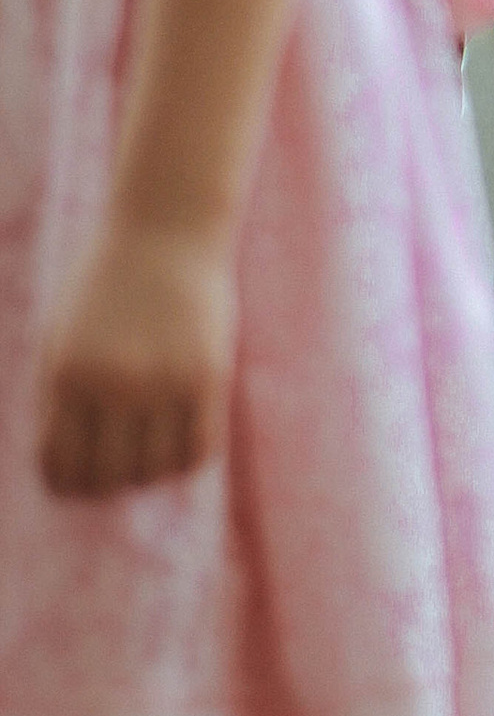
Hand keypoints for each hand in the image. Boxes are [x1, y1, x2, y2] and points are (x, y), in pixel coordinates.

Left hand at [38, 220, 235, 497]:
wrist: (165, 230)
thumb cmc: (106, 284)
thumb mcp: (62, 336)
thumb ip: (62, 397)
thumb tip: (71, 464)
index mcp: (67, 374)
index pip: (61, 464)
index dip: (66, 485)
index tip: (75, 482)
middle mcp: (115, 383)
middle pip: (109, 476)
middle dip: (107, 486)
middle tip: (113, 473)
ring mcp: (165, 381)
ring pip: (155, 470)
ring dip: (148, 474)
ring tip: (147, 453)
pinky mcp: (209, 376)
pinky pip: (199, 449)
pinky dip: (185, 461)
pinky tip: (178, 443)